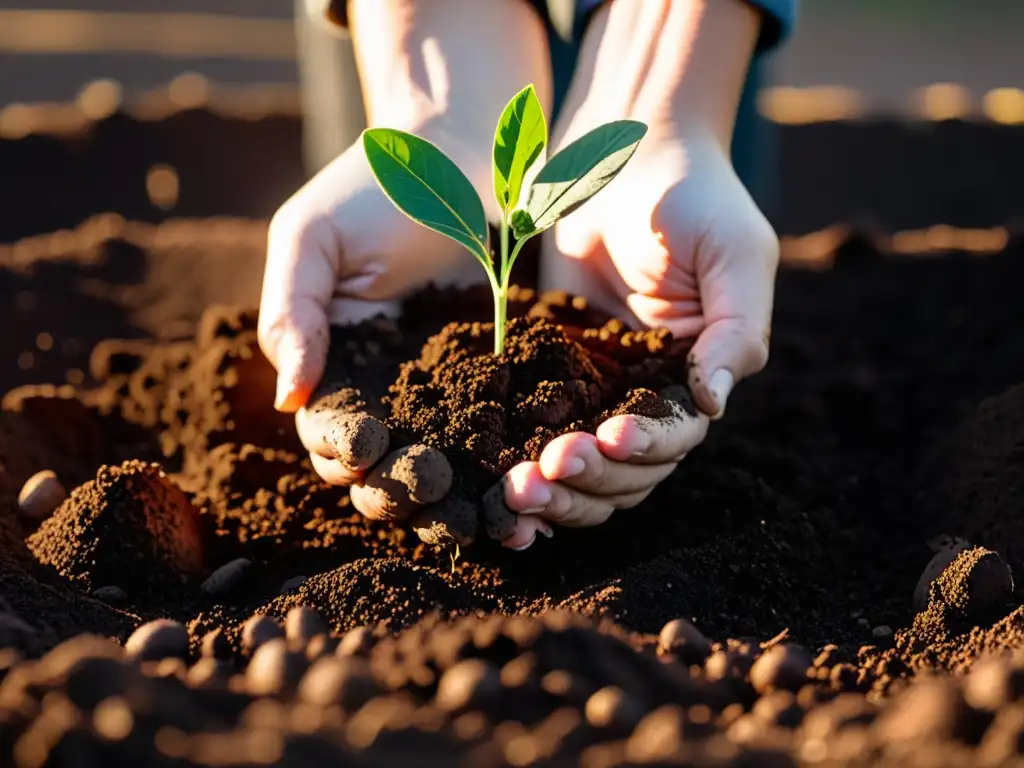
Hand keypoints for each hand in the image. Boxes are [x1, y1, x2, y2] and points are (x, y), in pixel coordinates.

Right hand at [258, 121, 491, 518]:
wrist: (453, 156)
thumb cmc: (369, 190)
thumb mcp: (311, 239)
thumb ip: (292, 315)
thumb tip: (287, 398)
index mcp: (332, 368)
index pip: (327, 432)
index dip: (340, 451)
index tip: (365, 450)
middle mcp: (384, 394)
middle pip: (381, 470)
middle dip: (395, 489)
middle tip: (424, 487)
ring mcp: (441, 396)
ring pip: (439, 469)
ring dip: (448, 501)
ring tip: (473, 516)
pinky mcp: (493, 387)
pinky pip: (494, 439)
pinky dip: (502, 471)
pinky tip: (521, 491)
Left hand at [499, 128, 777, 549]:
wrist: (621, 150)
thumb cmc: (692, 196)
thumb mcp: (734, 252)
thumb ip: (735, 328)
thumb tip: (714, 402)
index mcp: (696, 377)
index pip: (674, 439)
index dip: (644, 449)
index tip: (607, 437)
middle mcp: (646, 397)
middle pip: (624, 472)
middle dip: (588, 480)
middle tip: (543, 472)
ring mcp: (593, 389)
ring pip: (578, 467)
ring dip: (552, 490)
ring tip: (514, 491)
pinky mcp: (546, 373)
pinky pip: (531, 430)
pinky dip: (516, 463)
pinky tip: (493, 484)